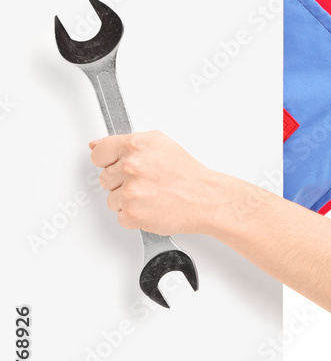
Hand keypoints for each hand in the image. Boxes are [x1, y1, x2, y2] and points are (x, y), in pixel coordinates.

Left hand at [89, 130, 224, 235]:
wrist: (204, 198)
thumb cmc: (186, 173)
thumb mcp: (158, 143)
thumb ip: (126, 143)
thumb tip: (96, 145)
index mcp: (136, 145)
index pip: (99, 152)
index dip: (106, 160)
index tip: (113, 164)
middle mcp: (131, 166)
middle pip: (104, 178)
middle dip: (121, 181)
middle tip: (145, 181)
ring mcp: (130, 191)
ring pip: (111, 199)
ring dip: (127, 200)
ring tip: (150, 194)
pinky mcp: (132, 214)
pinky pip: (120, 216)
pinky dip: (134, 215)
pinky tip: (150, 206)